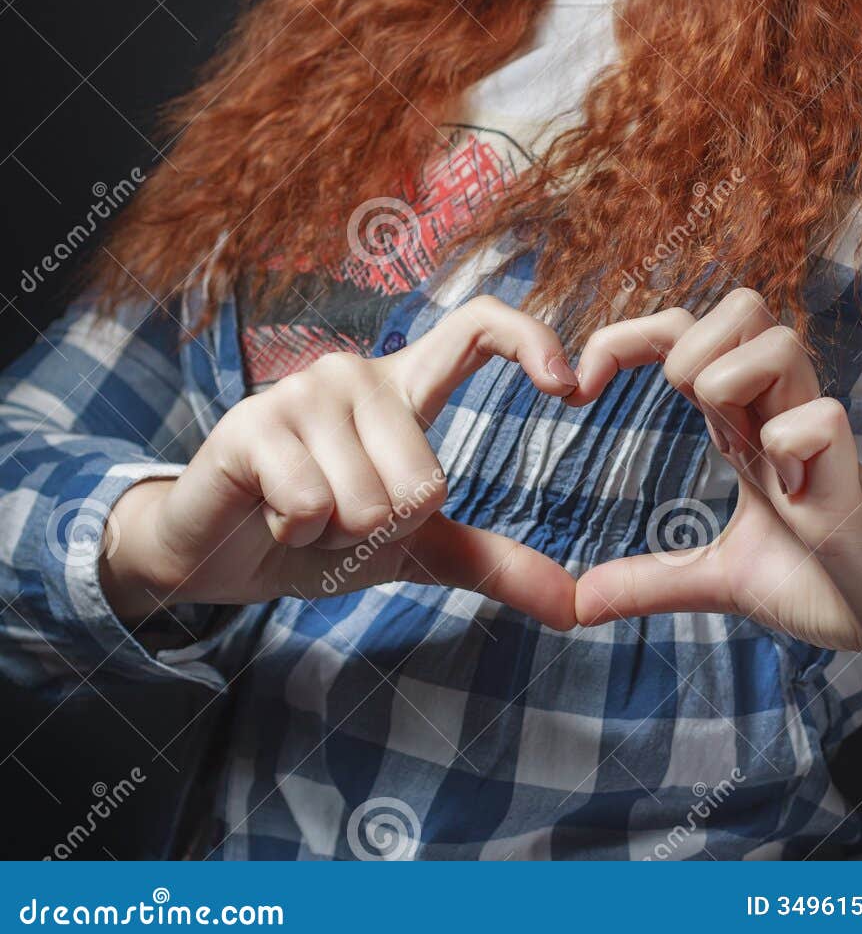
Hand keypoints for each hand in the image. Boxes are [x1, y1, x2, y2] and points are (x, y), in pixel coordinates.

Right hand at [100, 295, 578, 630]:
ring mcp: (301, 391)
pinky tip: (270, 514)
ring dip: (337, 538)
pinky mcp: (251, 424)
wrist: (215, 552)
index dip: (529, 340)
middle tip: (340, 518)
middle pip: (427, 483)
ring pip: (370, 504)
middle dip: (385, 531)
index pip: (477, 328)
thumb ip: (491, 562)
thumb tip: (575, 605)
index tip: (571, 386)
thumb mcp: (413, 548)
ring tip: (301, 514)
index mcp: (404, 387)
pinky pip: (312, 506)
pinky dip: (295, 534)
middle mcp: (355, 372)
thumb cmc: (317, 534)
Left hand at [571, 289, 861, 687]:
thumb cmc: (826, 583)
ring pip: (779, 340)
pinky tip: (793, 500)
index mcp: (743, 422)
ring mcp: (819, 434)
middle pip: (738, 304)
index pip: (680, 333)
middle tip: (689, 419)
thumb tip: (579, 603)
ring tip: (740, 447)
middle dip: (688, 348)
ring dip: (735, 383)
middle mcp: (779, 411)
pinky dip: (791, 448)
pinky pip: (822, 418)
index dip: (623, 339)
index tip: (576, 390)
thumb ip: (653, 582)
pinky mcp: (851, 472)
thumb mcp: (721, 582)